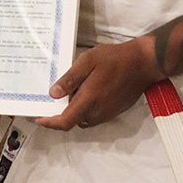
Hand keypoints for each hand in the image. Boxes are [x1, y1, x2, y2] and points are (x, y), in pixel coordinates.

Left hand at [36, 37, 159, 131]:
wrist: (143, 63)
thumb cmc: (115, 59)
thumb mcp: (88, 61)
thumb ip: (70, 79)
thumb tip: (53, 94)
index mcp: (89, 100)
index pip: (65, 122)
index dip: (50, 123)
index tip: (39, 119)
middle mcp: (97, 112)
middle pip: (72, 120)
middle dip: (61, 112)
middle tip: (53, 96)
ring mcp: (107, 113)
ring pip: (83, 118)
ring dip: (75, 109)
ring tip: (71, 89)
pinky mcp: (113, 111)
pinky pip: (94, 114)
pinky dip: (86, 107)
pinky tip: (86, 90)